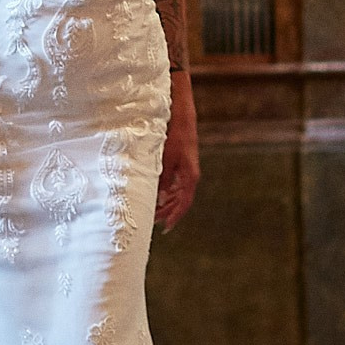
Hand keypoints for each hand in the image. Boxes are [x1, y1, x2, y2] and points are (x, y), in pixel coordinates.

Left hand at [155, 109, 199, 233]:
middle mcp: (191, 176)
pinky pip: (176, 184)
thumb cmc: (174, 136)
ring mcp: (187, 170)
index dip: (175, 216)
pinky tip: (158, 194)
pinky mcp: (183, 164)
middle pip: (181, 200)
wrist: (181, 116)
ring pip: (178, 193)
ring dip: (167, 202)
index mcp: (190, 176)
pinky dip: (168, 191)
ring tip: (154, 210)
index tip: (165, 228)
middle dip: (168, 211)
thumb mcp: (165, 160)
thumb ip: (163, 180)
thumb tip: (160, 200)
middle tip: (153, 220)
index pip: (184, 203)